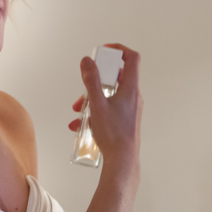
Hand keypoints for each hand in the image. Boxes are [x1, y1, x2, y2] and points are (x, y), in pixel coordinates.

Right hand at [68, 44, 141, 162]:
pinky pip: (109, 109)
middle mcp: (133, 97)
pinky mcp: (125, 120)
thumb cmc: (113, 134)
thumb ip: (91, 81)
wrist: (122, 160)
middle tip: (83, 89)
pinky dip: (95, 112)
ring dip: (91, 99)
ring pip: (109, 95)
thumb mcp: (97, 104)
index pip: (131, 59)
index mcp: (130, 89)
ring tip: (78, 111)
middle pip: (115, 78)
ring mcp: (130, 109)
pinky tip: (81, 125)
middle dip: (95, 81)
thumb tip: (87, 61)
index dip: (118, 51)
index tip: (103, 52)